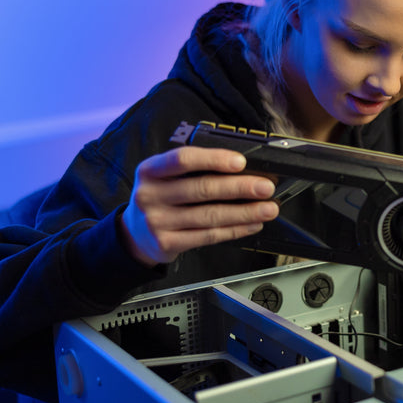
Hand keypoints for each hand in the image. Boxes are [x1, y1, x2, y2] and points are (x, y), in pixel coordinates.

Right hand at [120, 146, 278, 266]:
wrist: (134, 234)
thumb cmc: (160, 198)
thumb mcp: (163, 177)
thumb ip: (193, 170)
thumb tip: (241, 169)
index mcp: (150, 170)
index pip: (183, 159)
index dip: (214, 159)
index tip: (241, 162)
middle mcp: (150, 195)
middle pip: (202, 189)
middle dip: (240, 187)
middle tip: (266, 187)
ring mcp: (157, 221)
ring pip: (210, 216)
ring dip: (245, 212)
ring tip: (268, 208)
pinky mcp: (167, 243)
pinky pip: (209, 236)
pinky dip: (235, 230)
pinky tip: (252, 224)